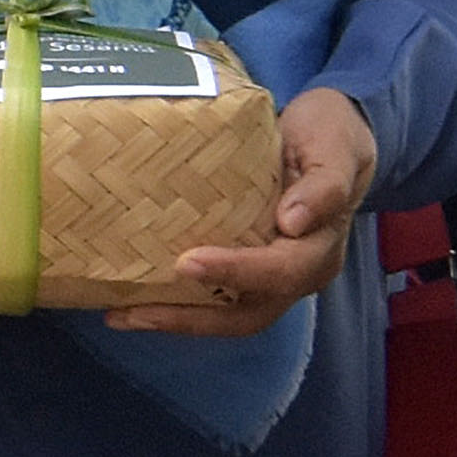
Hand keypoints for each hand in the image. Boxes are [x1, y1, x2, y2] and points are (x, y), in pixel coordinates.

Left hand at [110, 88, 377, 338]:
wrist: (333, 136)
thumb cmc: (331, 136)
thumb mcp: (336, 147)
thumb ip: (325, 185)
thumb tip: (294, 222)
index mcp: (319, 248)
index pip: (279, 272)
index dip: (234, 272)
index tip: (187, 262)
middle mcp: (296, 273)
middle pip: (246, 315)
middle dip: (190, 319)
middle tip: (135, 312)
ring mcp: (271, 277)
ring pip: (226, 315)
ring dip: (175, 320)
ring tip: (120, 315)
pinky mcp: (247, 267)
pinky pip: (214, 298)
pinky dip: (177, 302)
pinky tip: (133, 297)